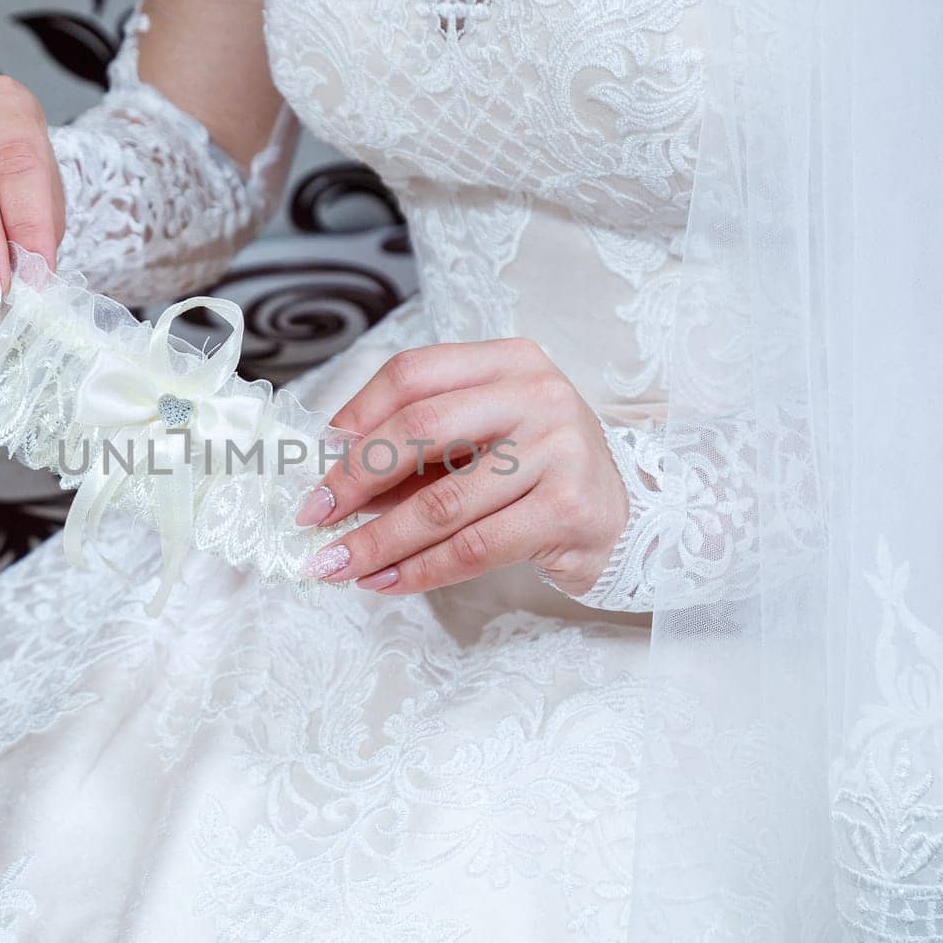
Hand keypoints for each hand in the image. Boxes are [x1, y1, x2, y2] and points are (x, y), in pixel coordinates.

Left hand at [295, 339, 628, 595]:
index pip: (412, 374)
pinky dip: (419, 570)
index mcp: (508, 361)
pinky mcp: (568, 509)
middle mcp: (538, 395)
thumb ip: (419, 451)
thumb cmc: (539, 472)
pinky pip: (473, 547)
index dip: (356, 415)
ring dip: (377, 540)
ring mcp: (558, 450)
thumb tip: (333, 480)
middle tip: (314, 515)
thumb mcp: (482, 441)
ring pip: (442, 502)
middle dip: (354, 478)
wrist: (627, 515)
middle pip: (419, 428)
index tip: (318, 458)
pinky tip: (385, 581)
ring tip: (336, 564)